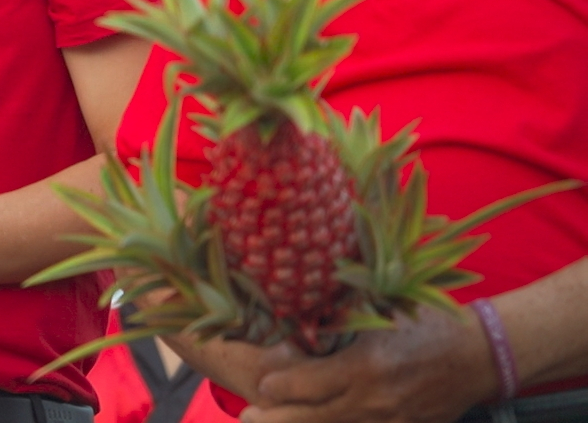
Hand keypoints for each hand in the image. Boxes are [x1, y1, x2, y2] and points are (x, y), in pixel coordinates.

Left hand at [241, 307, 497, 422]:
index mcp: (366, 367)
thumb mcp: (384, 313)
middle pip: (316, 418)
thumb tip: (300, 314)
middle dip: (278, 419)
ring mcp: (392, 422)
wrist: (480, 356)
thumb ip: (343, 319)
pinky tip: (322, 422)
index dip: (281, 387)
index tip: (260, 386)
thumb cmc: (428, 326)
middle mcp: (375, 401)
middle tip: (245, 416)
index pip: (311, 384)